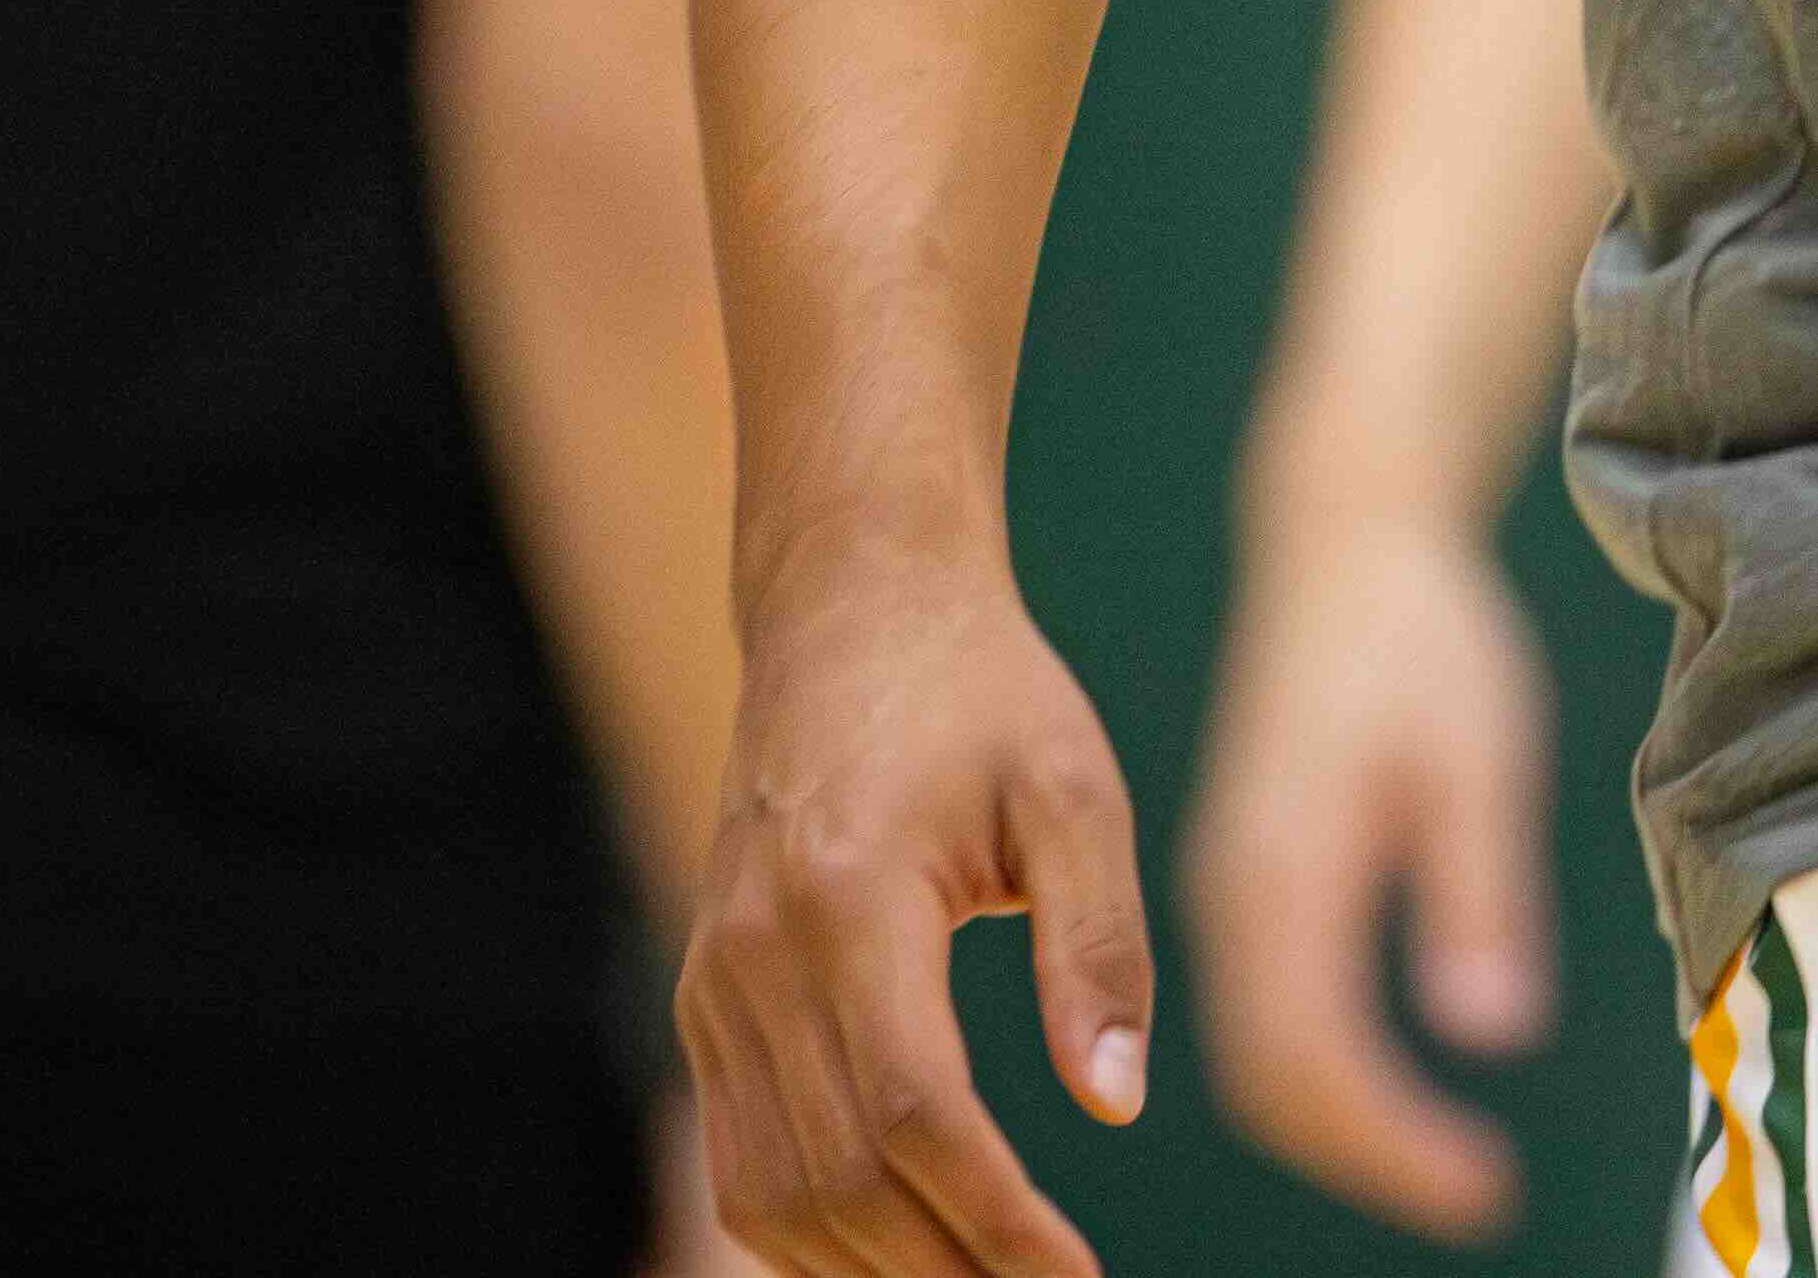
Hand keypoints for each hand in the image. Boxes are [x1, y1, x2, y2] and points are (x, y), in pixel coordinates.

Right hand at [679, 527, 1160, 1277]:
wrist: (850, 606)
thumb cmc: (982, 692)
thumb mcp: (1073, 790)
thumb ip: (1097, 946)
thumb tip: (1112, 1106)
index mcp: (848, 896)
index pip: (915, 1115)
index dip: (995, 1222)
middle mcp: (755, 954)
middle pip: (839, 1178)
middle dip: (945, 1268)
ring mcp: (714, 982)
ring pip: (772, 1193)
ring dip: (875, 1267)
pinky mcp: (705, 998)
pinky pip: (741, 1158)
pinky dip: (814, 1230)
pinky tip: (904, 1248)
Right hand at [1187, 499, 1561, 1238]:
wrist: (1344, 544)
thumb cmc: (1423, 635)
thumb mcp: (1479, 752)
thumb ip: (1479, 891)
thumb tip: (1493, 1032)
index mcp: (1282, 866)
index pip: (1313, 1054)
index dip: (1391, 1145)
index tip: (1482, 1193)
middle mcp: (1230, 892)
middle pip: (1270, 1081)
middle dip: (1366, 1158)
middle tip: (1475, 1198)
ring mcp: (1225, 889)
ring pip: (1255, 1058)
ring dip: (1340, 1131)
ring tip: (1445, 1170)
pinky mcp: (1241, 881)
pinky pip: (1259, 1015)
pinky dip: (1317, 1081)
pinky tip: (1391, 1100)